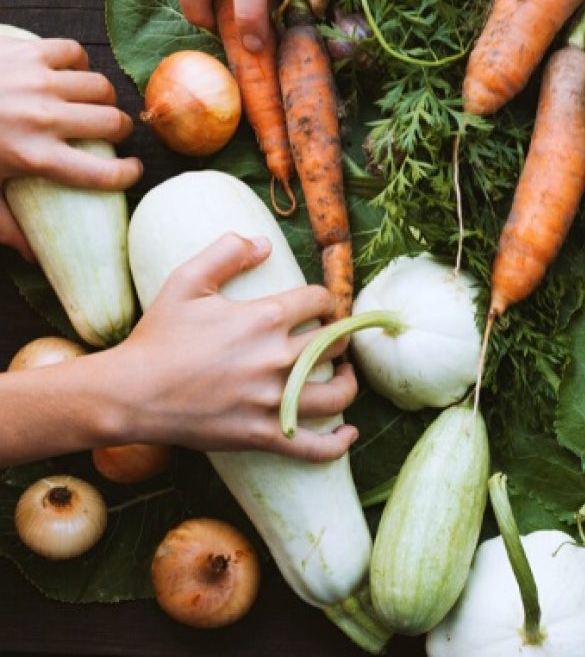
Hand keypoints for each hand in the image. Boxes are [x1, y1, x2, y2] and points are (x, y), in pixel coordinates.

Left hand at [0, 38, 139, 259]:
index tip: (130, 172)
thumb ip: (6, 227)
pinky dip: (78, 62)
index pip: (105, 173)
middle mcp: (44, 119)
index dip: (128, 174)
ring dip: (103, 98)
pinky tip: (69, 74)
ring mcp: (38, 83)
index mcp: (35, 158)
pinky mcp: (27, 53)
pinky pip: (73, 52)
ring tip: (94, 104)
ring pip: (101, 86)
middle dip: (120, 132)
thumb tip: (35, 258)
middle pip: (113, 123)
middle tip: (112, 136)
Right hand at [97, 233, 356, 461]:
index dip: (325, 299)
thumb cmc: (157, 336)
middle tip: (334, 338)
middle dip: (341, 337)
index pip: (319, 300)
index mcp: (264, 318)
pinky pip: (313, 446)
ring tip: (345, 375)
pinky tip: (348, 433)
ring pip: (338, 393)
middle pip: (336, 343)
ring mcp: (271, 400)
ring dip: (350, 382)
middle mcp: (276, 359)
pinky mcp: (261, 434)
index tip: (320, 306)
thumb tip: (264, 242)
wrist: (130, 394)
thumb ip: (226, 253)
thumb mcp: (186, 281)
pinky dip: (338, 443)